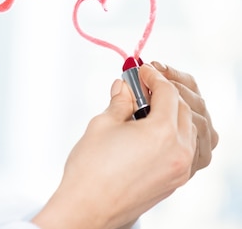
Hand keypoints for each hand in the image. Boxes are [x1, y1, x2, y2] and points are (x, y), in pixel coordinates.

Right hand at [31, 64, 196, 228]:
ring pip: (189, 129)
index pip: (168, 93)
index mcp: (162, 133)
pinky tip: (155, 130)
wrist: (87, 206)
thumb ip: (120, 102)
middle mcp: (179, 151)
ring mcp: (180, 169)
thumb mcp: (102, 124)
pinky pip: (187, 149)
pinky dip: (176, 133)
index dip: (153, 77)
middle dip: (164, 93)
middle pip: (183, 109)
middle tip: (141, 86)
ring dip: (173, 113)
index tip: (141, 70)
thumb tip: (125, 86)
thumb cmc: (90, 167)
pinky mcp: (175, 181)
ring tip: (148, 107)